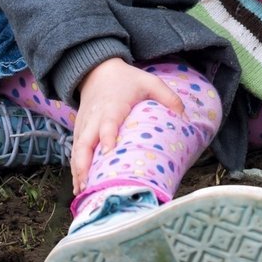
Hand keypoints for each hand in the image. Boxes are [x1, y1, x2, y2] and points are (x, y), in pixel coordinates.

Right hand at [69, 57, 185, 191]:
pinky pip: (75, 150)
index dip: (106, 137)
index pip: (108, 123)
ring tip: (82, 191)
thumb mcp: (150, 82)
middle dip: (84, 164)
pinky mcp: (79, 129)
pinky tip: (79, 186)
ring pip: (77, 149)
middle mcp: (94, 118)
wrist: (98, 71)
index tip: (107, 152)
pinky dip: (76, 168)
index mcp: (112, 107)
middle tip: (88, 184)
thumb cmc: (127, 79)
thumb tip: (186, 118)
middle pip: (84, 142)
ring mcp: (84, 125)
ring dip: (78, 170)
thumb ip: (168, 97)